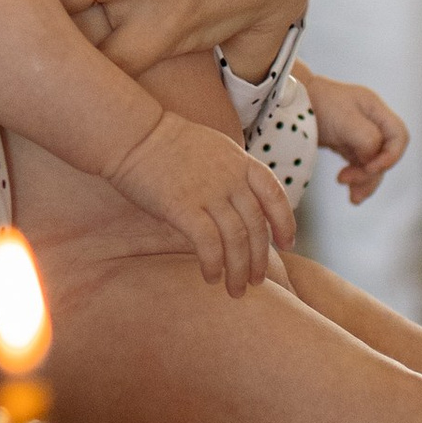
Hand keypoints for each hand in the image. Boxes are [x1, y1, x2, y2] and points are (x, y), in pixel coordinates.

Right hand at [109, 105, 294, 291]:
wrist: (134, 133)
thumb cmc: (165, 142)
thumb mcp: (212, 148)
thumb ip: (230, 173)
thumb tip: (237, 204)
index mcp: (240, 161)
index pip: (275, 195)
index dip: (285, 222)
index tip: (287, 244)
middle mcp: (231, 178)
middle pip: (257, 226)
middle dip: (259, 259)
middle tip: (256, 281)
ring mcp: (209, 192)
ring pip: (237, 240)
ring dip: (238, 270)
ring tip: (236, 290)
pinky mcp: (183, 207)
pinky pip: (209, 244)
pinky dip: (214, 264)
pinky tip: (211, 277)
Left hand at [302, 65, 406, 204]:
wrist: (288, 101)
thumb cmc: (318, 104)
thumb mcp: (345, 119)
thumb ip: (367, 139)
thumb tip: (373, 161)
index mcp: (375, 110)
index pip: (399, 136)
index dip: (391, 156)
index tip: (371, 167)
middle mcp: (371, 122)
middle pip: (385, 154)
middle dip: (371, 173)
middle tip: (348, 182)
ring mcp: (359, 134)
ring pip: (373, 164)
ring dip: (365, 182)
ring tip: (353, 198)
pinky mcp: (347, 145)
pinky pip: (359, 166)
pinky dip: (357, 181)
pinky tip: (351, 194)